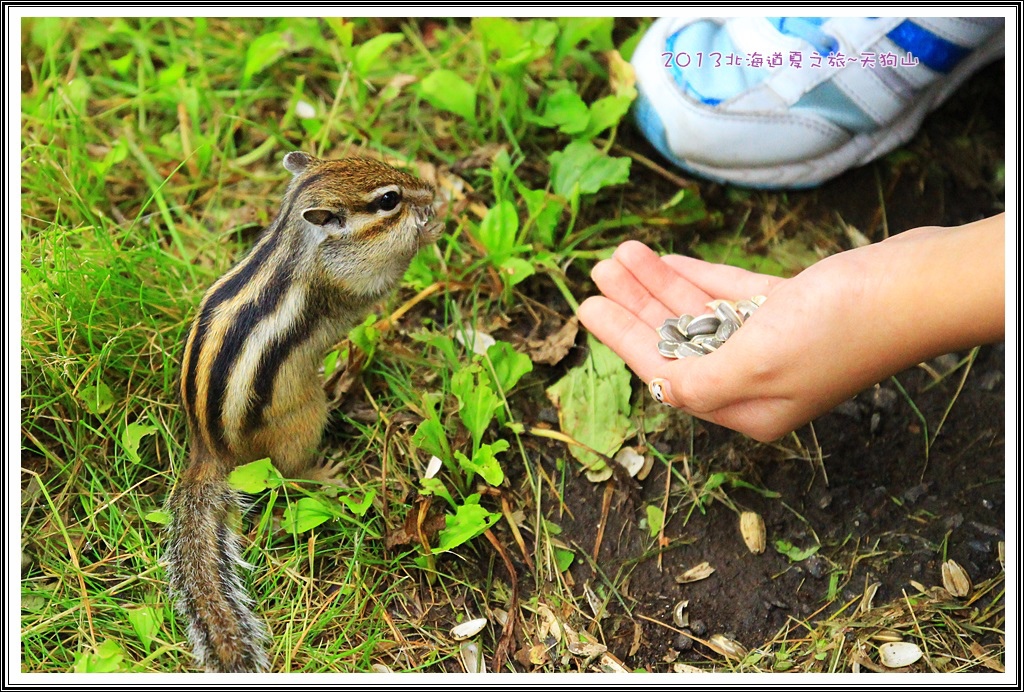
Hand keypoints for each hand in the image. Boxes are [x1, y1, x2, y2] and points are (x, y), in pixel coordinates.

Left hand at [578, 216, 1002, 440]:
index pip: (668, 371)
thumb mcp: (758, 363)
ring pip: (702, 312)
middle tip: (598, 271)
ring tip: (621, 255)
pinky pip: (732, 294)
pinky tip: (668, 261)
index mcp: (748, 406)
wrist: (916, 287)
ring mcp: (778, 342)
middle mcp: (758, 379)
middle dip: (636, 305)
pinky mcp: (795, 307)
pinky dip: (700, 278)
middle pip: (679, 340)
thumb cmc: (840, 328)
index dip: (623, 337)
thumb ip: (703, 381)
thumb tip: (663, 388)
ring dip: (661, 284)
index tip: (587, 307)